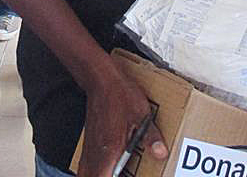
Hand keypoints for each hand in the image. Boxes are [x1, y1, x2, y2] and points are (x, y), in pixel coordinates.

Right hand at [76, 60, 167, 176]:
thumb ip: (151, 137)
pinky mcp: (89, 140)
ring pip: (86, 171)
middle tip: (117, 173)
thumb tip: (161, 153)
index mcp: (109, 149)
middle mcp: (97, 151)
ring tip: (110, 173)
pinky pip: (86, 163)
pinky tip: (105, 167)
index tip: (122, 176)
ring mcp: (90, 146)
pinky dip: (94, 170)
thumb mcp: (142, 114)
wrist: (102, 80)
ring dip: (96, 175)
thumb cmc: (120, 95)